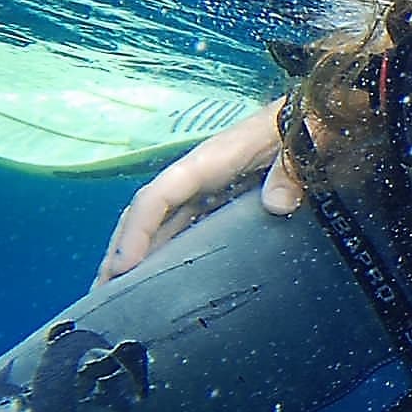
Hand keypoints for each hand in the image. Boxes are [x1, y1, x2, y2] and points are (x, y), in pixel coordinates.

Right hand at [96, 98, 295, 283]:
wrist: (308, 116)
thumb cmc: (299, 125)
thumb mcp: (298, 144)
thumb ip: (288, 171)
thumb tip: (277, 205)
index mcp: (208, 162)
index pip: (157, 197)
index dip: (137, 232)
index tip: (124, 267)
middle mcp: (197, 178)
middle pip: (146, 217)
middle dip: (120, 253)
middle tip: (102, 296)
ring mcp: (205, 190)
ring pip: (160, 226)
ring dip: (137, 258)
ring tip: (116, 296)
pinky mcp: (219, 200)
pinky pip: (183, 229)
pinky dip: (165, 252)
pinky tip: (158, 279)